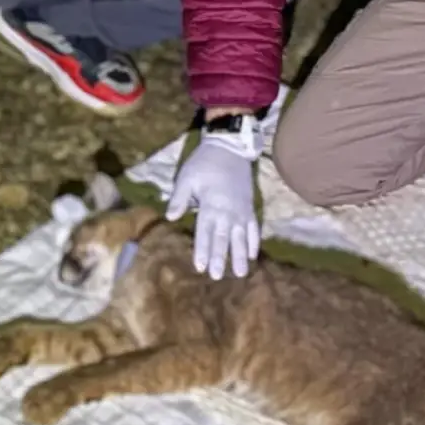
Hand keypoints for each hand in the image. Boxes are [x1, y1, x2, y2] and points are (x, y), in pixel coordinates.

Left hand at [165, 135, 258, 280]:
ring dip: (240, 255)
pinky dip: (254, 241)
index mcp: (211, 205)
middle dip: (220, 258)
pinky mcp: (250, 207)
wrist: (230, 148)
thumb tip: (170, 218)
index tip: (200, 267)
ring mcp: (241, 211)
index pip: (205, 232)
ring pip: (241, 237)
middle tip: (218, 277)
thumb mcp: (187, 177)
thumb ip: (179, 198)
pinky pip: (254, 228)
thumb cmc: (205, 163)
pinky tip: (253, 254)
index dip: (203, 250)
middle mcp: (228, 212)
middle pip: (223, 238)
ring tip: (241, 273)